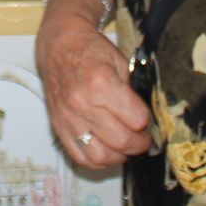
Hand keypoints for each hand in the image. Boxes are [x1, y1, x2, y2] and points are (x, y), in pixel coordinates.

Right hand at [36, 9, 149, 167]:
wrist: (59, 45)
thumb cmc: (91, 50)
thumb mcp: (119, 62)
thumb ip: (132, 92)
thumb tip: (145, 120)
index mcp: (101, 83)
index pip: (136, 119)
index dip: (146, 122)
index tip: (147, 120)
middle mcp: (82, 104)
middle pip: (121, 141)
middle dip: (139, 143)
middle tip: (143, 138)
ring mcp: (68, 118)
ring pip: (100, 156)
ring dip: (119, 156)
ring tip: (125, 147)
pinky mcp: (58, 127)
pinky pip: (80, 157)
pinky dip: (97, 161)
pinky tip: (107, 151)